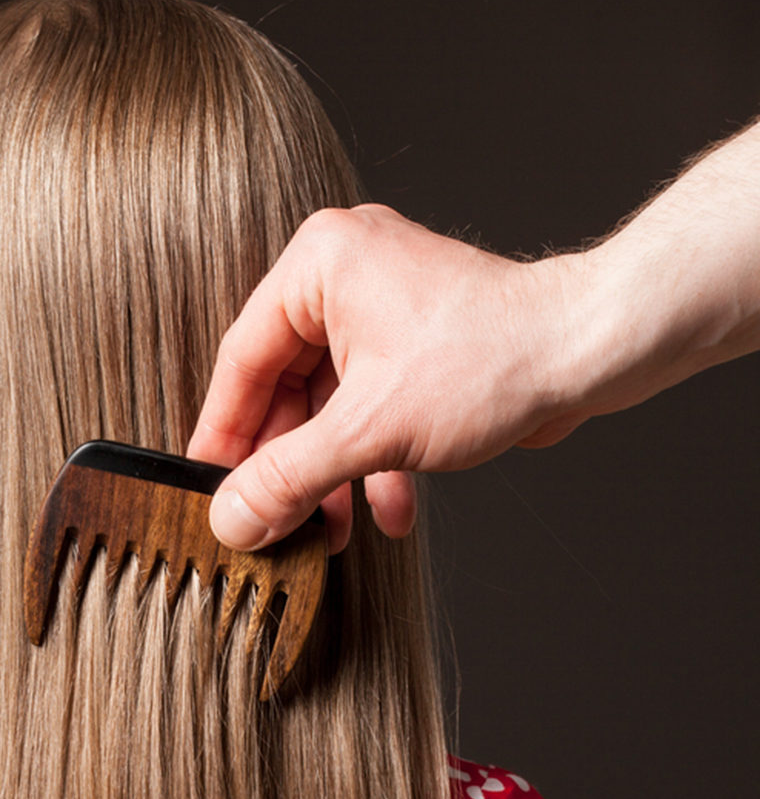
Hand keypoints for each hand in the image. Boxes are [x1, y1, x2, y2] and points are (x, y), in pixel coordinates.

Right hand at [187, 204, 582, 551]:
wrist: (593, 353)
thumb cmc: (492, 360)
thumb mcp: (370, 430)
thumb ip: (288, 477)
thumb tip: (229, 519)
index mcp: (317, 266)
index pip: (242, 360)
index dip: (222, 434)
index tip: (204, 486)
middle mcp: (343, 275)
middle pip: (286, 387)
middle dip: (291, 465)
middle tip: (270, 523)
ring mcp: (381, 305)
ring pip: (330, 403)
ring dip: (333, 471)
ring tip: (330, 532)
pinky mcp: (412, 338)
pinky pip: (369, 400)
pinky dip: (374, 455)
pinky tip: (387, 508)